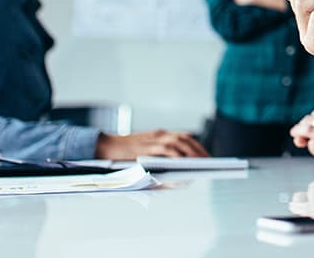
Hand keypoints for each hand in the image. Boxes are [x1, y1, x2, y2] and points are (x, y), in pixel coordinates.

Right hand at [94, 130, 208, 159]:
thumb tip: (179, 178)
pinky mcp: (145, 148)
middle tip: (209, 161)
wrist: (104, 147)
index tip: (208, 156)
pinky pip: (164, 151)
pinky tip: (183, 164)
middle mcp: (158, 135)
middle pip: (184, 139)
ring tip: (200, 164)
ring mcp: (152, 140)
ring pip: (177, 143)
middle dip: (198, 150)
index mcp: (160, 135)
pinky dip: (176, 156)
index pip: (184, 137)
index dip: (197, 146)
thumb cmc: (125, 155)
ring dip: (190, 153)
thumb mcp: (145, 151)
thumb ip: (160, 158)